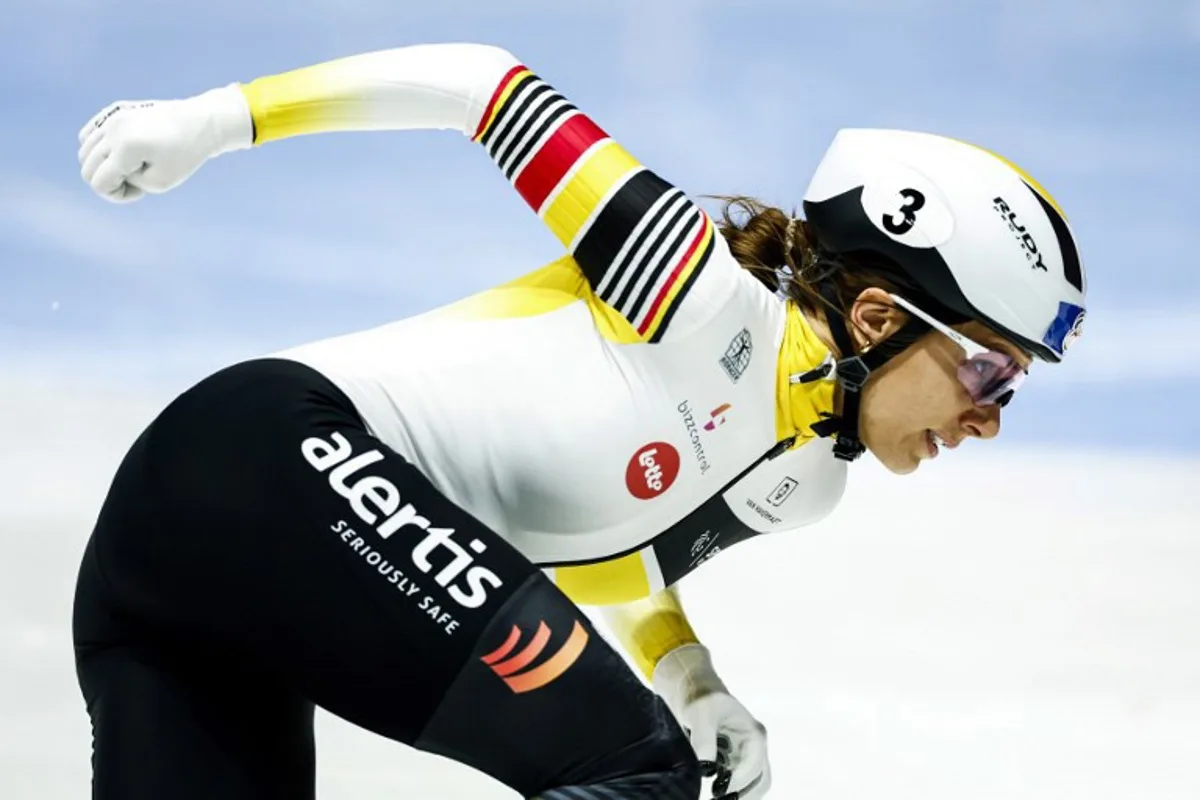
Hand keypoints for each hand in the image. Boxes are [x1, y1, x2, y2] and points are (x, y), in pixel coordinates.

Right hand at [77, 84, 251, 202]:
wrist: (200, 123)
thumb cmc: (184, 156)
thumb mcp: (159, 183)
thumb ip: (126, 183)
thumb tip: (105, 170)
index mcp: (125, 149)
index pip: (98, 183)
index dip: (117, 195)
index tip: (140, 190)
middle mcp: (113, 130)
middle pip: (87, 167)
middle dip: (109, 180)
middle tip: (138, 177)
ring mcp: (111, 116)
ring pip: (85, 150)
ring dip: (104, 164)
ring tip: (131, 164)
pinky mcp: (115, 109)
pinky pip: (89, 133)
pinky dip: (99, 147)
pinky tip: (121, 151)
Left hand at [653, 644, 770, 799]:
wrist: (692, 689)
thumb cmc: (700, 697)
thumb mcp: (700, 714)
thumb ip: (704, 740)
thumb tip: (707, 769)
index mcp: (754, 733)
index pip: (755, 765)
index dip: (739, 780)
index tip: (718, 789)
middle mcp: (754, 746)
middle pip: (760, 780)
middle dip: (743, 793)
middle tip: (719, 798)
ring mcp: (745, 754)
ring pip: (752, 783)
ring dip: (737, 792)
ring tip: (715, 796)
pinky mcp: (733, 759)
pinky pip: (737, 780)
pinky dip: (728, 787)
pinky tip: (712, 787)